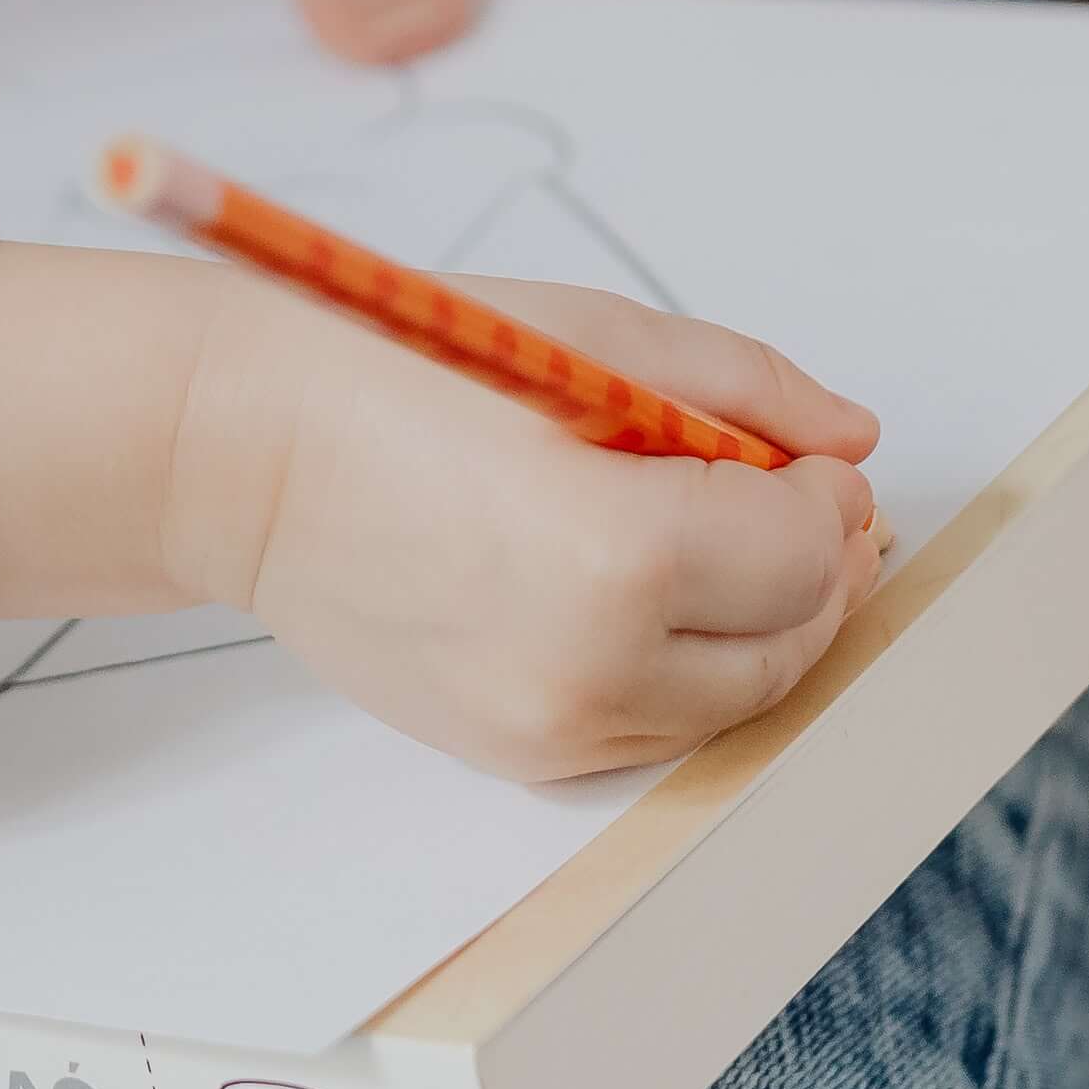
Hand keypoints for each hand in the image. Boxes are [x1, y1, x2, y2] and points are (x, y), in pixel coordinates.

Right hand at [0, 245, 881, 785]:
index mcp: (621, 554)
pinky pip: (651, 726)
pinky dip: (684, 667)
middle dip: (818, 570)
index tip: (807, 458)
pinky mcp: (512, 754)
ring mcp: (550, 727)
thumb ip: (743, 388)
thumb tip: (853, 440)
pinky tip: (655, 595)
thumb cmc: (396, 369)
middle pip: (788, 644)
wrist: (236, 456)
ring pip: (731, 701)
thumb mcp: (587, 335)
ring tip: (734, 544)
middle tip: (804, 502)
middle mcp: (596, 666)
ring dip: (761, 626)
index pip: (802, 549)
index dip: (827, 497)